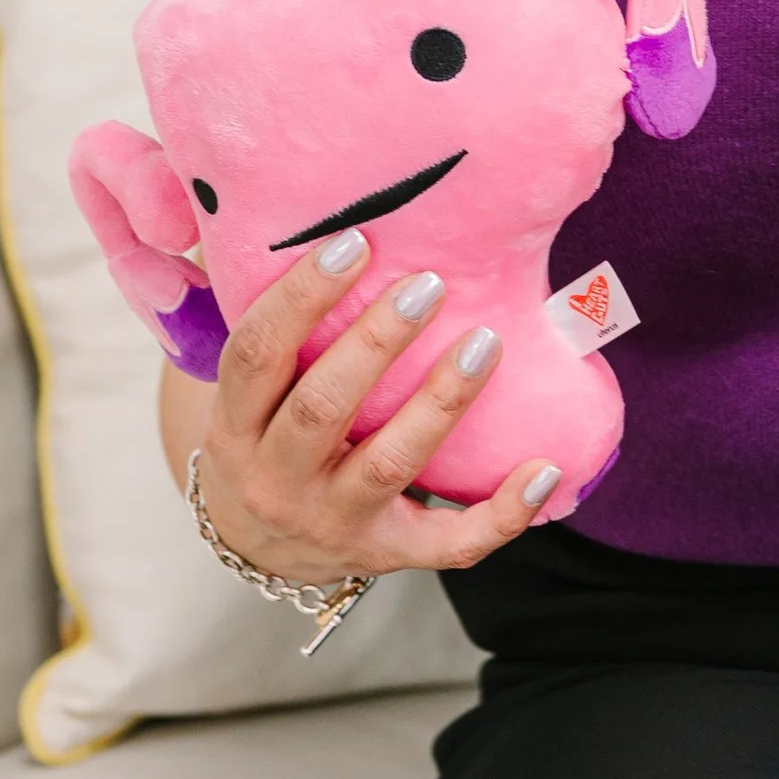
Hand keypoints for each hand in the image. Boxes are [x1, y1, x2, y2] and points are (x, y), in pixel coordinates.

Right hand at [187, 229, 557, 585]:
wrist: (257, 550)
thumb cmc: (264, 441)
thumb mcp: (244, 396)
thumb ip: (271, 328)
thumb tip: (309, 223)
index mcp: (235, 430)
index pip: (255, 355)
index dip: (300, 296)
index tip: (354, 242)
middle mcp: (276, 481)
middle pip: (322, 408)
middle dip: (375, 343)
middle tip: (428, 285)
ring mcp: (333, 524)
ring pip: (389, 465)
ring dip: (440, 402)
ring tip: (484, 343)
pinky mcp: (389, 555)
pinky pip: (451, 543)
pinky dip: (503, 512)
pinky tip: (544, 468)